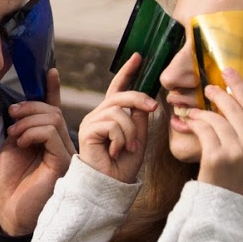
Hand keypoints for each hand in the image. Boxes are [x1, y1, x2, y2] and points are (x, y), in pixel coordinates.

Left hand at [0, 69, 73, 235]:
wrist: (10, 210)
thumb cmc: (11, 181)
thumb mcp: (12, 146)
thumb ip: (21, 126)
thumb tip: (22, 108)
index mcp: (49, 140)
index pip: (54, 110)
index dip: (52, 89)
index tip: (50, 71)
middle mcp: (62, 145)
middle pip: (53, 111)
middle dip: (30, 107)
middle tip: (12, 115)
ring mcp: (66, 154)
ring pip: (53, 119)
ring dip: (28, 120)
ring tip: (14, 133)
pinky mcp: (63, 162)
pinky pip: (51, 134)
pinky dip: (33, 132)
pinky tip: (21, 141)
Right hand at [77, 52, 157, 182]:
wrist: (111, 185)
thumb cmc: (124, 165)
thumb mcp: (138, 137)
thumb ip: (139, 117)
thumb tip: (145, 99)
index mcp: (112, 114)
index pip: (119, 87)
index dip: (127, 71)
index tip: (138, 56)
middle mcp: (99, 114)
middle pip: (121, 95)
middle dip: (140, 99)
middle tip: (154, 107)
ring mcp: (92, 121)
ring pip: (119, 112)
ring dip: (130, 132)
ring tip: (128, 147)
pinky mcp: (87, 130)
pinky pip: (112, 124)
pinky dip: (120, 139)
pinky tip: (115, 151)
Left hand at [188, 68, 242, 199]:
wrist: (226, 205)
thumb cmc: (237, 174)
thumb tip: (233, 94)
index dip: (239, 84)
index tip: (228, 70)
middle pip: (233, 106)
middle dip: (217, 94)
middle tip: (207, 89)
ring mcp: (238, 150)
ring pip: (215, 117)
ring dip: (201, 112)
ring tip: (193, 112)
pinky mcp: (217, 157)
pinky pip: (203, 129)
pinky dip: (194, 123)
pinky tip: (187, 122)